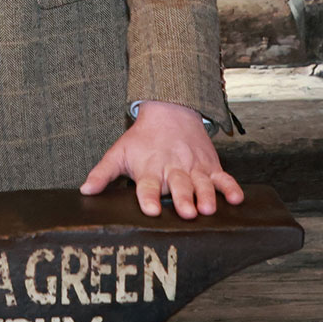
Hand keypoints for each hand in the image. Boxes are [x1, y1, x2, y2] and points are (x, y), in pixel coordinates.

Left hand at [80, 100, 243, 219]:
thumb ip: (103, 173)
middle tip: (186, 212)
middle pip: (178, 185)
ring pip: (202, 183)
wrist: (170, 109)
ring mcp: (194, 167)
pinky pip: (223, 177)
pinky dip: (231, 188)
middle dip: (182, 199)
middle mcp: (173, 168)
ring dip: (206, 195)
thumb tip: (85, 190)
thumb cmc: (143, 138)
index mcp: (149, 168)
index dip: (149, 197)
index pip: (147, 185)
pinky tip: (237, 199)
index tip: (151, 209)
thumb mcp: (119, 152)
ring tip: (208, 208)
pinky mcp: (210, 166)